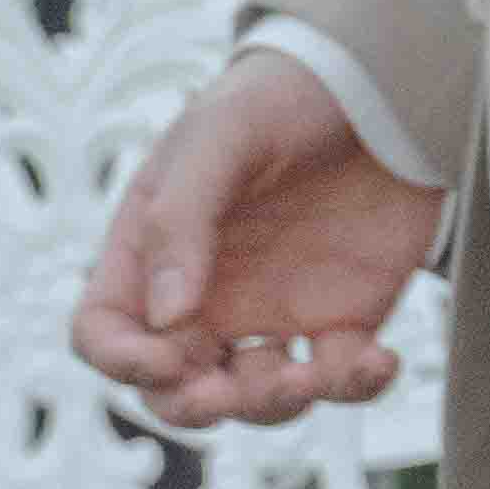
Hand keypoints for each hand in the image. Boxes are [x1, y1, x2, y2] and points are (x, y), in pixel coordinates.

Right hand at [73, 59, 445, 430]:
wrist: (383, 82)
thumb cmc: (283, 96)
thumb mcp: (221, 134)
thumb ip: (181, 216)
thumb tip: (165, 315)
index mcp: (153, 252)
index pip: (106, 331)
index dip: (121, 361)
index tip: (165, 359)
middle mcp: (205, 295)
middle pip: (173, 386)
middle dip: (192, 406)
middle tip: (227, 393)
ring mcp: (273, 312)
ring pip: (253, 397)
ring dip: (274, 404)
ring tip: (313, 374)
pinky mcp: (343, 317)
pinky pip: (337, 377)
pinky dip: (354, 386)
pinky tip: (379, 360)